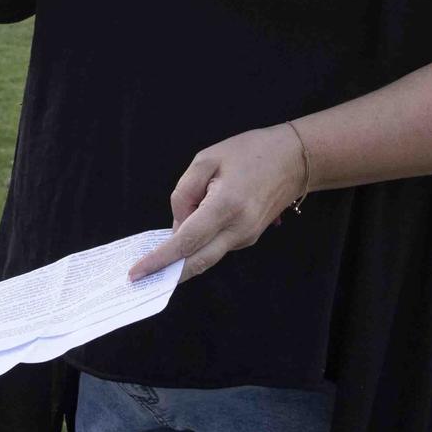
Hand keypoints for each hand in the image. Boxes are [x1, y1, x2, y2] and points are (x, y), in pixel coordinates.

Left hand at [129, 125, 307, 283]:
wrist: (294, 160)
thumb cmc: (249, 152)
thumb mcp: (206, 160)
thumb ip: (184, 193)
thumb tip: (177, 226)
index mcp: (225, 206)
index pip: (187, 241)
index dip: (160, 259)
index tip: (137, 272)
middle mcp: (238, 229)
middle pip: (198, 262)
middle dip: (169, 273)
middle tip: (141, 278)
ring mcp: (247, 237)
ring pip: (207, 256)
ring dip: (183, 258)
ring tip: (158, 255)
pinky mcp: (249, 238)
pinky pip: (217, 247)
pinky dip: (199, 247)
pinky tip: (186, 236)